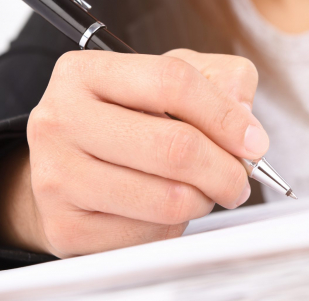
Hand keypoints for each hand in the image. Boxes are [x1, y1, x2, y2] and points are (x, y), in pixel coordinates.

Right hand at [1, 49, 267, 257]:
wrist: (65, 165)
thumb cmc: (124, 119)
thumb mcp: (167, 78)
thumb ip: (218, 79)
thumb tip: (245, 121)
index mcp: (86, 72)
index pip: (172, 82)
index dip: (226, 115)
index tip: (254, 141)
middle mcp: (60, 120)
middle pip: (174, 147)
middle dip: (226, 170)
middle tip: (239, 179)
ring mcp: (55, 176)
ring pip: (167, 199)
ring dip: (203, 200)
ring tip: (202, 190)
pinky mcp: (64, 226)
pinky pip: (148, 236)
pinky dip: (173, 227)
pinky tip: (165, 210)